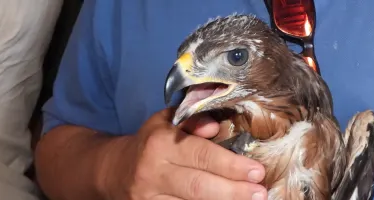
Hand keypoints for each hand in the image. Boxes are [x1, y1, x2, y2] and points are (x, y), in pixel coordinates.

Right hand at [103, 107, 267, 199]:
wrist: (114, 171)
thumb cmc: (152, 144)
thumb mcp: (167, 123)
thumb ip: (193, 121)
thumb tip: (216, 126)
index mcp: (160, 144)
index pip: (201, 155)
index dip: (231, 165)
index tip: (257, 171)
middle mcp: (153, 172)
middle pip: (198, 186)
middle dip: (233, 191)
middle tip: (259, 193)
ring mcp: (149, 198)